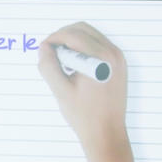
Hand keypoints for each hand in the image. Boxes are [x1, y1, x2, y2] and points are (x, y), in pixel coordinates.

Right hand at [37, 22, 128, 161]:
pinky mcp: (119, 64)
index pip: (72, 35)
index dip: (53, 39)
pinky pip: (98, 46)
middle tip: (49, 55)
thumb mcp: (60, 91)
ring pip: (90, 35)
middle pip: (82, 29)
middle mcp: (113, 53)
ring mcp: (118, 58)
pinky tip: (74, 69)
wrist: (106, 132)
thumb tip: (43, 48)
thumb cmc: (84, 115)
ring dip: (72, 43)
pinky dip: (83, 50)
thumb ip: (49, 67)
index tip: (42, 50)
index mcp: (101, 58)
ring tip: (62, 65)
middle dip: (62, 37)